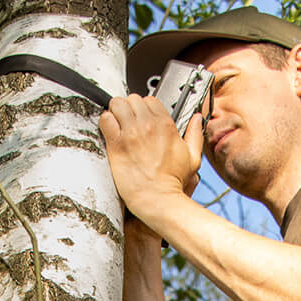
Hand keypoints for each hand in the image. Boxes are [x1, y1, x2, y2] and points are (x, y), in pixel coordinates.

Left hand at [99, 95, 202, 222]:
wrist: (159, 200)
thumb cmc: (174, 184)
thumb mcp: (193, 158)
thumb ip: (195, 135)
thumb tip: (196, 120)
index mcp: (166, 125)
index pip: (149, 101)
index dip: (142, 108)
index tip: (140, 119)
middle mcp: (148, 125)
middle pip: (132, 100)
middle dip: (127, 108)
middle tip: (125, 122)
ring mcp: (132, 133)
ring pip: (117, 105)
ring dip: (114, 113)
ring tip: (115, 125)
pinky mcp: (117, 145)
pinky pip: (106, 121)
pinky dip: (104, 123)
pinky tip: (108, 132)